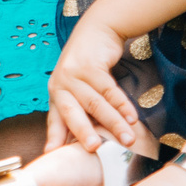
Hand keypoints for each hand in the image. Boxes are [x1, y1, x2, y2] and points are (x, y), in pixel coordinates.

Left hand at [44, 16, 141, 151]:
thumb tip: (80, 143)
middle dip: (83, 132)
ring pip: (97, 104)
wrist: (96, 31)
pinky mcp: (92, 65)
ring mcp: (75, 74)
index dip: (54, 137)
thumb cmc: (87, 66)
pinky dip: (123, 105)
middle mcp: (61, 84)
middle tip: (94, 149)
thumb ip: (78, 111)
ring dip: (114, 123)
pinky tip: (132, 118)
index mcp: (56, 94)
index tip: (52, 154)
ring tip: (128, 140)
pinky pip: (110, 90)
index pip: (55, 120)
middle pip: (73, 113)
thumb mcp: (77, 88)